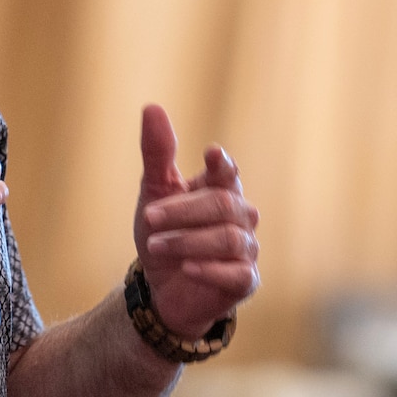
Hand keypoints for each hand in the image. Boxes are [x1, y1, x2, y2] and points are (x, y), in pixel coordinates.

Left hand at [133, 104, 260, 338]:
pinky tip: (188, 267)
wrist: (161, 289)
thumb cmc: (163, 235)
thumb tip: (152, 107)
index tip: (209, 154)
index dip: (221, 164)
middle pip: (222, 205)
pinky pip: (238, 272)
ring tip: (156, 245)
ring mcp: (247, 249)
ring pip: (228, 238)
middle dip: (181, 212)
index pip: (228, 172)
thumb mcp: (154, 193)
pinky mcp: (246, 281)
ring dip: (187, 241)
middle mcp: (241, 216)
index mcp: (221, 189)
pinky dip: (211, 269)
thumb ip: (157, 153)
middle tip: (149, 217)